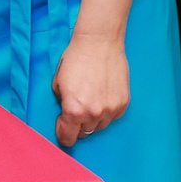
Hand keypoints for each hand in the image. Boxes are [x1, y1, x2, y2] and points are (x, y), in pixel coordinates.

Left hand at [52, 30, 129, 146]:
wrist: (99, 43)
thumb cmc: (75, 60)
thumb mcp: (58, 83)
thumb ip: (62, 104)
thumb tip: (66, 114)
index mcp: (74, 111)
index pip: (68, 138)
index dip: (63, 133)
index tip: (62, 127)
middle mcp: (94, 114)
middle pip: (84, 133)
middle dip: (77, 125)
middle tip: (75, 109)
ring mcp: (111, 110)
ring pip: (99, 126)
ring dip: (93, 119)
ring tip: (90, 100)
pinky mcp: (123, 103)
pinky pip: (112, 116)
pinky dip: (106, 111)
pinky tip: (101, 96)